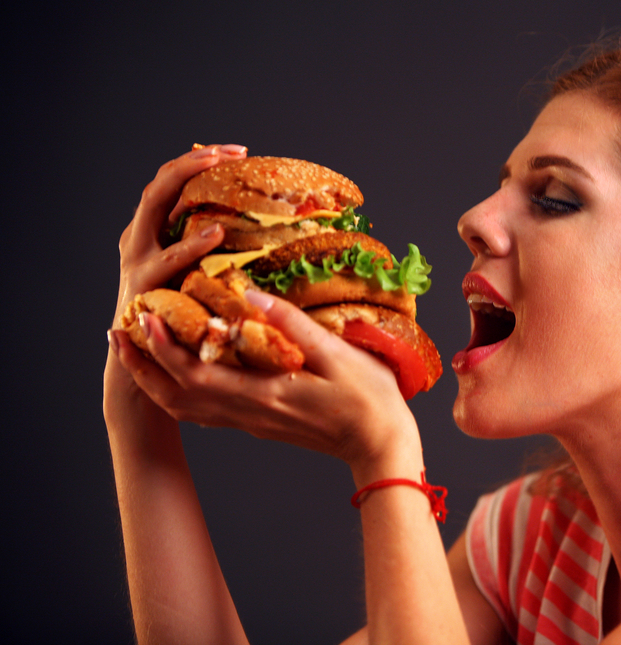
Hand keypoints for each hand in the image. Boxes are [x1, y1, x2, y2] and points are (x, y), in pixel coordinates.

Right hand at [104, 145, 247, 431]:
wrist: (147, 369)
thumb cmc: (185, 322)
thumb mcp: (201, 279)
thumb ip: (222, 255)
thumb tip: (275, 239)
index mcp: (154, 234)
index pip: (174, 183)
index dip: (202, 161)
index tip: (240, 150)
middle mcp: (140, 240)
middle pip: (160, 184)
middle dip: (191, 163)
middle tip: (228, 152)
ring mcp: (138, 262)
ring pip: (153, 209)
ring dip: (183, 184)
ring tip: (216, 171)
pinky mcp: (144, 288)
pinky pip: (166, 261)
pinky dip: (191, 246)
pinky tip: (217, 235)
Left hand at [108, 291, 421, 473]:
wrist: (381, 445)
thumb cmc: (369, 399)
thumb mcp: (339, 354)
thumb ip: (293, 325)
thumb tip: (251, 296)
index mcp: (266, 395)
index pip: (198, 376)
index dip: (164, 348)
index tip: (146, 318)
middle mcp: (250, 413)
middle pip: (178, 396)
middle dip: (143, 364)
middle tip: (119, 332)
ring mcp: (252, 422)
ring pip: (186, 407)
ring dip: (155, 379)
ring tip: (137, 350)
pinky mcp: (259, 423)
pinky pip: (205, 412)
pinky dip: (180, 392)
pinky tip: (179, 373)